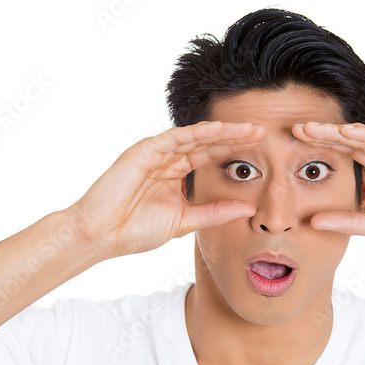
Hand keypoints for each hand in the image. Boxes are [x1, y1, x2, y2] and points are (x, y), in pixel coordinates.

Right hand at [69, 121, 264, 257]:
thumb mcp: (185, 220)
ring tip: (247, 129)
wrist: (102, 235)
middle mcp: (168, 160)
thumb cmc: (135, 230)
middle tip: (262, 132)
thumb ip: (215, 212)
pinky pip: (173, 137)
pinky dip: (195, 132)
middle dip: (234, 137)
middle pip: (207, 143)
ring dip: (221, 132)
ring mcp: (156, 154)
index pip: (211, 157)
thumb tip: (248, 209)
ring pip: (194, 137)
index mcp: (177, 174)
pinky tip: (217, 129)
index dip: (235, 151)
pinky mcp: (143, 152)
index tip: (262, 148)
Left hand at [292, 122, 364, 262]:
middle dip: (325, 135)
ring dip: (340, 132)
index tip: (295, 147)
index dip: (324, 150)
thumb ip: (348, 221)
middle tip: (295, 129)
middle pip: (354, 142)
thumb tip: (313, 222)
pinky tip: (346, 133)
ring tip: (312, 128)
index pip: (350, 156)